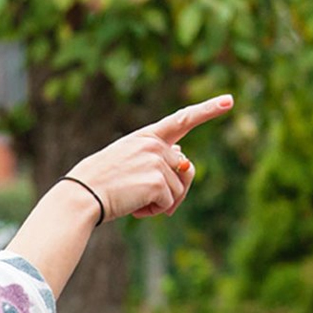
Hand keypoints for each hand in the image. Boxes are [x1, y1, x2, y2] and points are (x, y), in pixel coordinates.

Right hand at [65, 94, 233, 222]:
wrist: (83, 195)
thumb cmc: (99, 184)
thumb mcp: (127, 163)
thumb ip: (156, 161)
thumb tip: (187, 167)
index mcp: (146, 137)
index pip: (181, 120)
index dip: (207, 110)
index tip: (229, 101)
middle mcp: (156, 145)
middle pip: (185, 170)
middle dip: (174, 190)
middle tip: (153, 204)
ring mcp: (157, 161)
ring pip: (178, 190)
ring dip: (161, 204)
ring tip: (135, 203)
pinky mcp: (157, 181)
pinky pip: (169, 203)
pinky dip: (155, 212)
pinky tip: (135, 210)